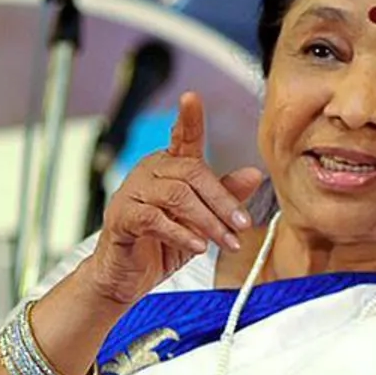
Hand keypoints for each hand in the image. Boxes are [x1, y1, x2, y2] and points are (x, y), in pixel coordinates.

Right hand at [83, 91, 263, 304]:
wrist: (125, 277)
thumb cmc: (161, 244)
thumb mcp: (202, 220)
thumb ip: (224, 196)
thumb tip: (254, 173)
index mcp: (170, 167)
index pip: (182, 137)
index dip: (188, 118)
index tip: (192, 97)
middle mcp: (149, 172)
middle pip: (192, 172)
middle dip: (223, 200)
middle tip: (243, 224)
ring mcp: (131, 193)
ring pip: (177, 195)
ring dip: (208, 220)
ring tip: (227, 242)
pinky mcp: (121, 217)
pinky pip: (154, 219)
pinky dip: (181, 233)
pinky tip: (198, 246)